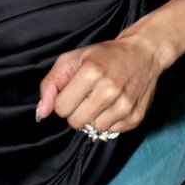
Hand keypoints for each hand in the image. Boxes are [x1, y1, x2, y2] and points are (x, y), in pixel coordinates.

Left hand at [36, 30, 164, 134]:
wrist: (143, 53)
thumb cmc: (104, 55)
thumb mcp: (72, 59)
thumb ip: (51, 84)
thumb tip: (41, 113)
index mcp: (90, 72)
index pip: (61, 108)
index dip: (63, 100)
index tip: (72, 91)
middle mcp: (108, 90)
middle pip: (75, 122)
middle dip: (76, 111)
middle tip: (86, 96)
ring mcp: (124, 105)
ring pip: (93, 129)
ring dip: (93, 117)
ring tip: (101, 99)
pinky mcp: (136, 117)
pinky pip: (110, 131)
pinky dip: (109, 121)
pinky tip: (114, 104)